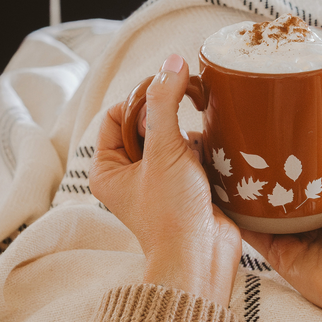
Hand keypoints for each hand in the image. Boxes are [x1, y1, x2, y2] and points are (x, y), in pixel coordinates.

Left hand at [91, 54, 241, 306]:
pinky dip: (203, 145)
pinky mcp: (186, 184)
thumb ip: (166, 103)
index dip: (141, 97)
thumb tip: (172, 61)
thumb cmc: (172, 214)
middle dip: (168, 111)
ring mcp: (159, 178)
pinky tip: (214, 149)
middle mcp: (129, 172)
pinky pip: (192, 151)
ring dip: (188, 129)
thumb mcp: (164, 151)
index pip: (118, 113)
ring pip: (171, 134)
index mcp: (108, 167)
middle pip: (145, 121)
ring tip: (201, 132)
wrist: (203, 259)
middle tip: (191, 98)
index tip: (167, 90)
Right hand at [241, 145, 321, 321]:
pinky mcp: (280, 255)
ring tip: (224, 161)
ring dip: (245, 189)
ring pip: (262, 208)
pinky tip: (221, 193)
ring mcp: (294, 236)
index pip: (306, 172)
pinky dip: (236, 215)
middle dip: (264, 168)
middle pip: (281, 187)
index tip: (274, 130)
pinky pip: (253, 233)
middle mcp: (313, 218)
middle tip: (243, 143)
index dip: (293, 154)